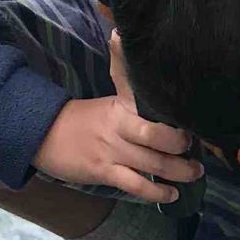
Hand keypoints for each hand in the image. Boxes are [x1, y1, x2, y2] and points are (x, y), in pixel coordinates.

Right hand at [31, 35, 200, 203]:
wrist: (44, 134)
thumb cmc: (84, 119)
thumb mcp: (110, 99)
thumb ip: (130, 82)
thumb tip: (132, 46)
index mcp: (123, 104)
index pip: (145, 94)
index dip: (170, 104)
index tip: (193, 110)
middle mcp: (120, 125)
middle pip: (155, 134)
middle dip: (180, 144)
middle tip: (196, 149)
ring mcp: (112, 150)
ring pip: (152, 163)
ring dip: (178, 171)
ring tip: (194, 173)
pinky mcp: (104, 172)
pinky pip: (136, 185)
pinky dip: (156, 192)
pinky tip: (171, 194)